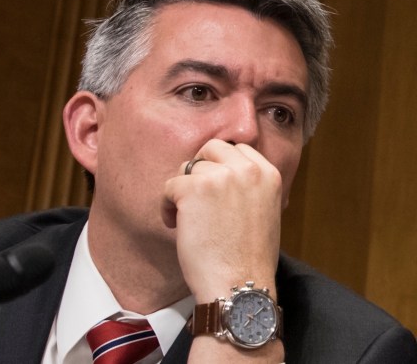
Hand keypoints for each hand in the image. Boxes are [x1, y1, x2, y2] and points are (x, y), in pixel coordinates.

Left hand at [162, 139, 281, 302]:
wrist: (239, 286)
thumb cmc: (248, 259)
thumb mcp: (264, 211)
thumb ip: (249, 187)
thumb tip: (223, 172)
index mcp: (268, 174)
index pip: (237, 150)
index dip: (220, 166)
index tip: (212, 187)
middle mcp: (246, 169)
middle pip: (211, 148)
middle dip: (198, 170)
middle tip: (193, 196)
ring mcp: (219, 177)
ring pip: (187, 168)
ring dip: (182, 191)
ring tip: (186, 219)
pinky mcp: (192, 189)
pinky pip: (169, 187)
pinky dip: (166, 206)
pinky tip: (176, 225)